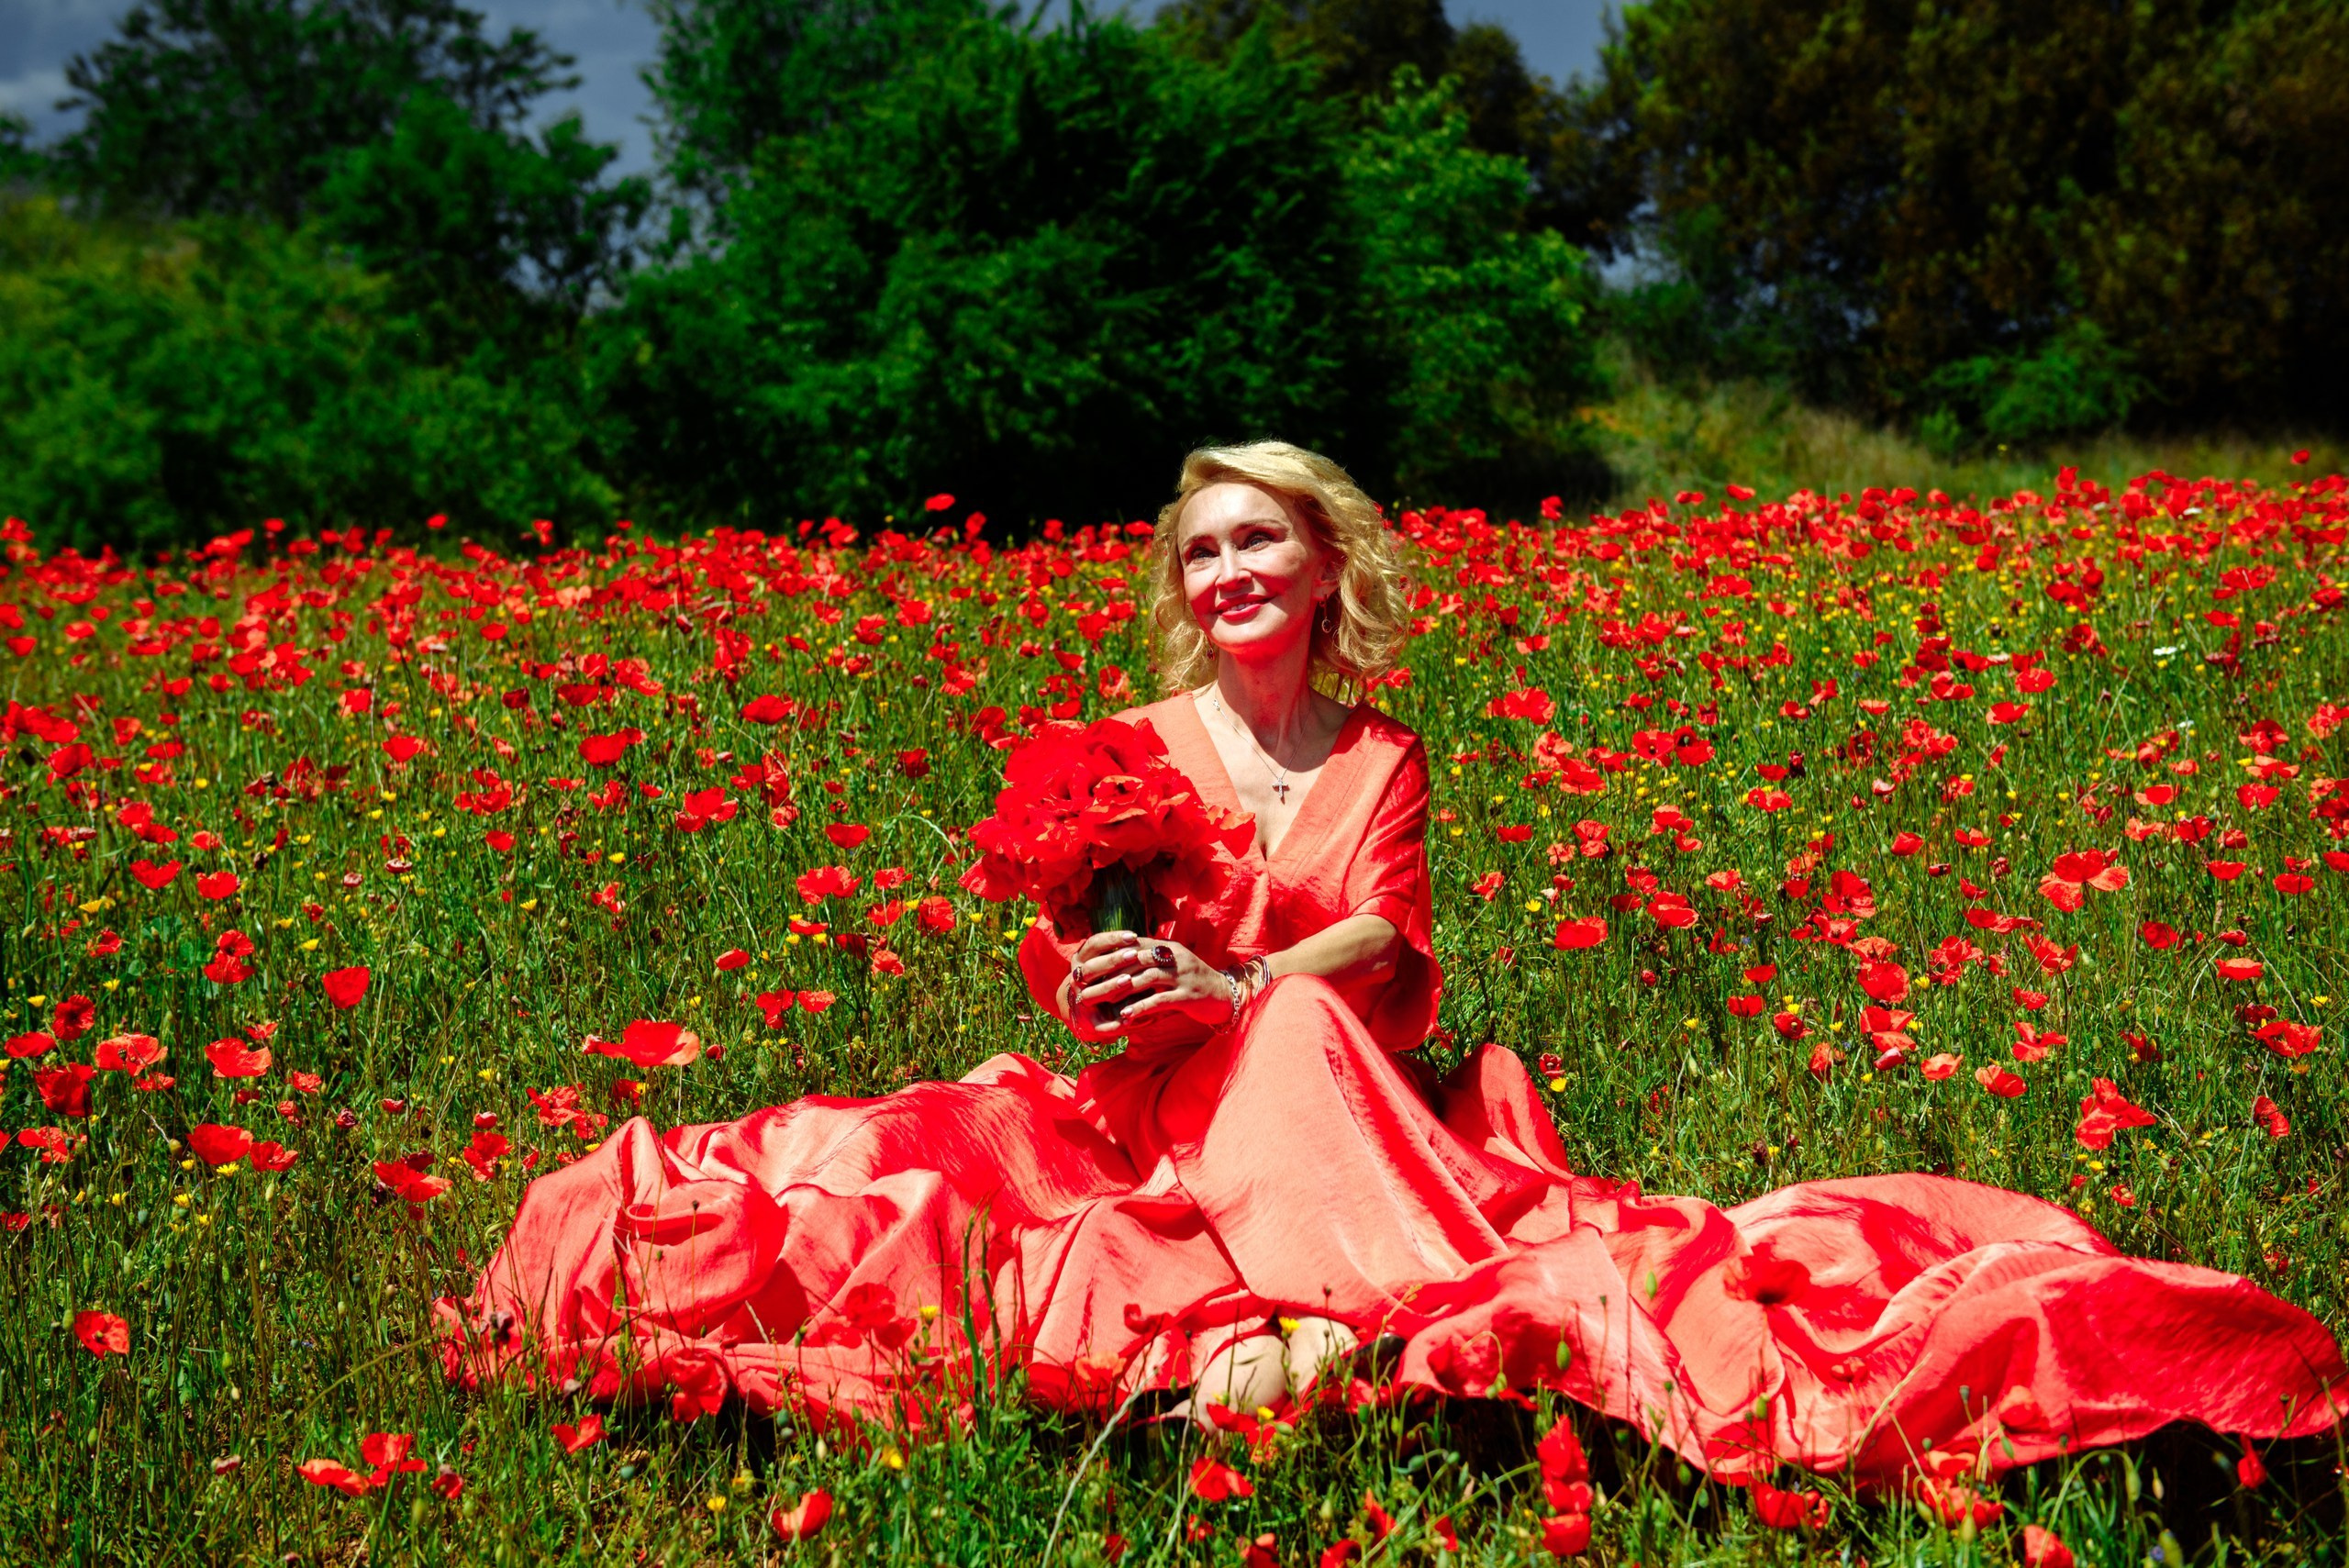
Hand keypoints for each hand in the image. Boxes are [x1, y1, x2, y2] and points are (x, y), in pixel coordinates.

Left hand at [1063, 931, 1233, 1037]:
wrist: (1225, 996)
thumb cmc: (1193, 983)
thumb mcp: (1172, 967)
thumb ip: (1151, 962)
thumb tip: (1121, 962)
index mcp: (1169, 948)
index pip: (1135, 946)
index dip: (1112, 955)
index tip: (1091, 966)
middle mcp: (1175, 958)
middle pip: (1137, 960)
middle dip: (1111, 971)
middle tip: (1091, 983)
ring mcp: (1183, 976)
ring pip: (1146, 978)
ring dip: (1122, 990)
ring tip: (1103, 1001)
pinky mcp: (1188, 995)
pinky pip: (1160, 1000)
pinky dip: (1141, 1008)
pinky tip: (1126, 1016)